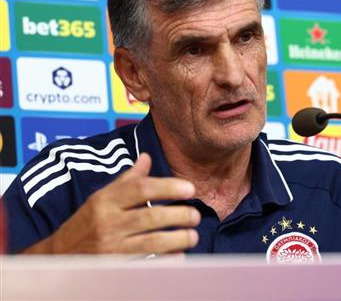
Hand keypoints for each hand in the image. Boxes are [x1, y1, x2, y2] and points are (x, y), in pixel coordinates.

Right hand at [22, 153, 199, 254]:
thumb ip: (127, 180)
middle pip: (150, 216)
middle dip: (179, 215)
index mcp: (106, 201)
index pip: (140, 189)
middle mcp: (108, 223)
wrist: (60, 255)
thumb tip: (146, 157)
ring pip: (152, 242)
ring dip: (178, 239)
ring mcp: (111, 247)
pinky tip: (179, 256)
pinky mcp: (114, 266)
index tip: (190, 189)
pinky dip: (165, 260)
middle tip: (196, 215)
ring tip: (193, 235)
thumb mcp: (102, 197)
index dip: (168, 187)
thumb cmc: (87, 222)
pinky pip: (145, 263)